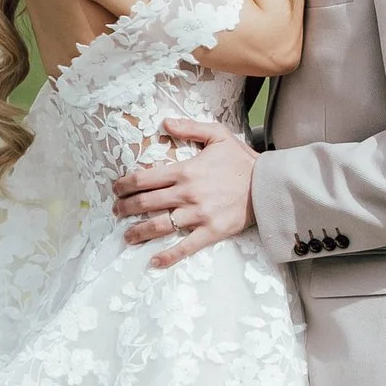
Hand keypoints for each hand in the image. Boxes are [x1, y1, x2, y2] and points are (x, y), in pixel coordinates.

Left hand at [110, 118, 257, 266]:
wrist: (269, 184)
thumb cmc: (242, 160)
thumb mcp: (217, 135)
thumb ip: (189, 127)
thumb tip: (164, 123)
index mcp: (185, 171)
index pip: (144, 179)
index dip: (125, 185)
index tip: (116, 189)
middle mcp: (187, 194)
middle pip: (145, 203)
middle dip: (125, 208)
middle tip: (116, 212)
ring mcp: (198, 215)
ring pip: (159, 226)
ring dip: (138, 232)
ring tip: (127, 236)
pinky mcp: (210, 232)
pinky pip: (185, 247)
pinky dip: (168, 256)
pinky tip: (154, 262)